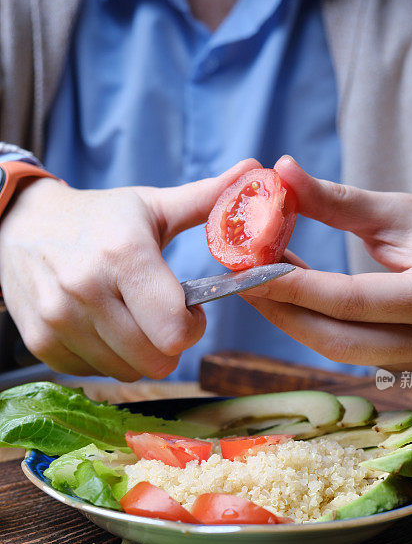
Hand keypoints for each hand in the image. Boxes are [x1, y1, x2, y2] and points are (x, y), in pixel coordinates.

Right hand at [0, 159, 258, 379]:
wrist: (18, 224)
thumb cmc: (98, 218)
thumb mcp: (151, 206)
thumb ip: (206, 200)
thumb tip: (256, 170)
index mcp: (124, 254)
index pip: (175, 330)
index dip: (193, 328)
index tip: (190, 312)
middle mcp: (86, 290)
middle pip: (156, 361)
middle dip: (170, 346)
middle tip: (163, 320)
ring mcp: (59, 319)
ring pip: (127, 373)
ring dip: (138, 355)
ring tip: (131, 320)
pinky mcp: (41, 342)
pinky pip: (94, 374)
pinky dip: (105, 358)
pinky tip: (101, 327)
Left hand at [241, 156, 411, 369]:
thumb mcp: (393, 208)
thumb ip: (336, 198)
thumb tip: (281, 171)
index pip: (353, 300)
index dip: (296, 287)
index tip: (249, 269)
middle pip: (339, 338)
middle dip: (283, 311)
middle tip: (240, 282)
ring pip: (336, 350)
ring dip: (290, 319)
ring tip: (254, 286)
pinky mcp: (400, 367)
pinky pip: (343, 349)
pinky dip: (308, 324)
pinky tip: (282, 298)